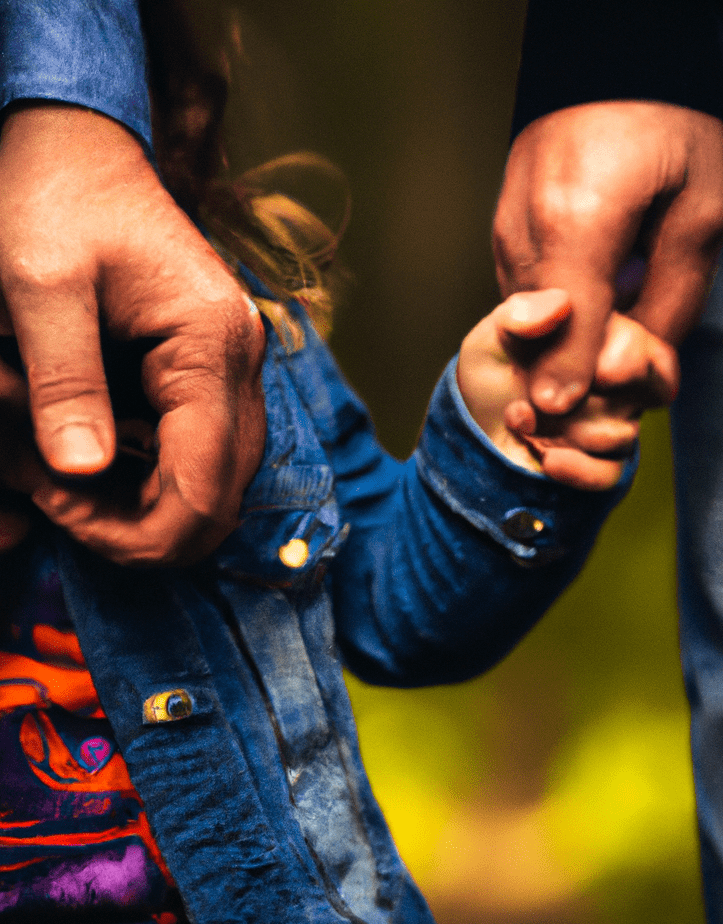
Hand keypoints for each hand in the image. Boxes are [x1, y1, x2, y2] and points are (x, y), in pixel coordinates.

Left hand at [0, 104, 265, 564]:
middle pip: (222, 498)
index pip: (206, 483)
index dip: (140, 529)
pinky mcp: (216, 374)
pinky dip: (151, 478)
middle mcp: (241, 364)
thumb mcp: (38, 283)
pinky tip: (94, 457)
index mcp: (211, 343)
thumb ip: (64, 380)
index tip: (57, 505)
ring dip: (146, 507)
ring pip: (219, 486)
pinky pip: (202, 456)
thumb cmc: (54, 201)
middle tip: (56, 499)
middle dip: (141, 527)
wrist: (81, 151)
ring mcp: (236, 370)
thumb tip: (80, 474)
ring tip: (65, 479)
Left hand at [457, 289, 678, 490]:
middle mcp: (620, 383)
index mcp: (607, 341)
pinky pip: (610, 474)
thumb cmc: (494, 369)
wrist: (475, 421)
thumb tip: (560, 306)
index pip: (650, 350)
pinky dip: (577, 470)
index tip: (600, 373)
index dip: (630, 360)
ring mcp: (612, 425)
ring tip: (521, 415)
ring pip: (620, 434)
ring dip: (564, 430)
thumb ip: (523, 313)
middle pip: (644, 392)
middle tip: (546, 397)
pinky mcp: (599, 464)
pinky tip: (547, 457)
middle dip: (590, 396)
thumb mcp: (496, 333)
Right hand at [493, 100, 722, 413]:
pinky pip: (525, 302)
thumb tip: (645, 373)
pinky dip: (555, 321)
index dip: (577, 388)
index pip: (566, 335)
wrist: (610, 59)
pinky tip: (593, 308)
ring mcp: (504, 235)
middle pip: (540, 342)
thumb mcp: (702, 210)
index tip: (581, 422)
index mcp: (577, 224)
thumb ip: (675, 299)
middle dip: (581, 375)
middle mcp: (525, 235)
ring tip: (619, 338)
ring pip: (528, 327)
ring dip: (568, 349)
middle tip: (632, 377)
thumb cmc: (669, 128)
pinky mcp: (501, 235)